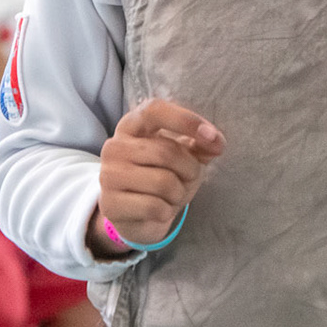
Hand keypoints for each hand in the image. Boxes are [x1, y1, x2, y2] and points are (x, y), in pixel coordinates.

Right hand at [92, 97, 223, 252]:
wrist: (136, 215)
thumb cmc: (161, 176)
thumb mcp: (183, 155)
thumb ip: (200, 144)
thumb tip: (216, 142)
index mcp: (132, 125)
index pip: (155, 110)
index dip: (185, 120)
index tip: (213, 138)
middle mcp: (115, 146)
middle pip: (167, 152)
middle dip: (191, 170)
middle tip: (190, 179)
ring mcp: (109, 175)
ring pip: (164, 183)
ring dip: (180, 193)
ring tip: (173, 195)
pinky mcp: (110, 204)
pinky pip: (154, 207)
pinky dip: (167, 212)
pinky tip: (160, 210)